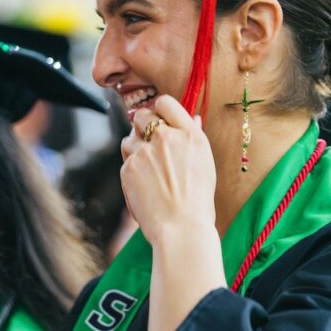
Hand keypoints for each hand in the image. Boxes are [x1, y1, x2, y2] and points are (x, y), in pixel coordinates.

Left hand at [120, 95, 216, 246]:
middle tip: (149, 145)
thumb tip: (193, 119)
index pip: (166, 102)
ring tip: (148, 170)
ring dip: (134, 149)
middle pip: (142, 115)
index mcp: (190, 135)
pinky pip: (125, 161)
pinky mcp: (129, 167)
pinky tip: (144, 187)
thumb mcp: (204, 164)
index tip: (159, 120)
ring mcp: (146, 152)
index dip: (159, 109)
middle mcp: (167, 138)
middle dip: (142, 127)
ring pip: (129, 138)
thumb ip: (194, 138)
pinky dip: (131, 171)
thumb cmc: (197, 201)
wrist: (181, 228)